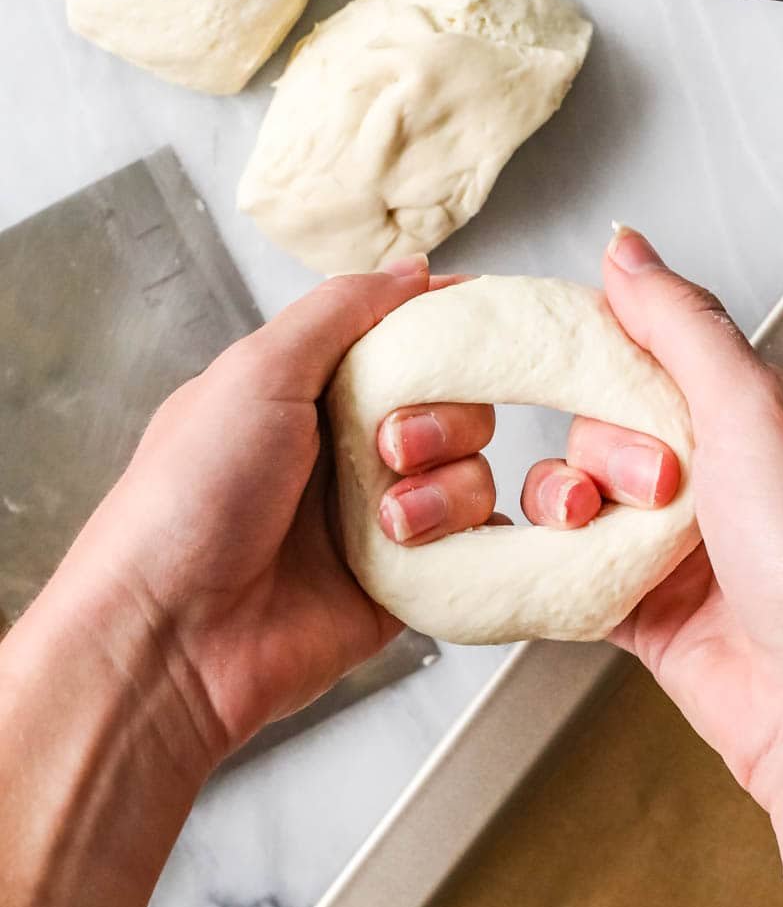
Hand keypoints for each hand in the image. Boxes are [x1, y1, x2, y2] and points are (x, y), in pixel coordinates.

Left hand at [57, 256, 681, 776]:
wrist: (173, 637)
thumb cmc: (187, 504)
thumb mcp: (255, 374)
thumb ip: (340, 312)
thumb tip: (412, 269)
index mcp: (309, 389)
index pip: (406, 339)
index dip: (448, 329)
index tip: (484, 323)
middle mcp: (349, 449)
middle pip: (458, 404)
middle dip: (440, 419)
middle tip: (387, 446)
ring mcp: (380, 517)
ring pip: (473, 473)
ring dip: (443, 490)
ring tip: (387, 522)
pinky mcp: (405, 582)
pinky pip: (476, 545)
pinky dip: (464, 539)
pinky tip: (418, 547)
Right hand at [597, 227, 782, 811]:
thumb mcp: (755, 411)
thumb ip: (683, 325)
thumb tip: (627, 247)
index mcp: (754, 414)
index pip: (651, 350)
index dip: (599, 350)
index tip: (547, 350)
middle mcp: (716, 473)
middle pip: (603, 421)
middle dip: (606, 448)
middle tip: (654, 484)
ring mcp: (676, 543)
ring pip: (575, 493)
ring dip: (572, 506)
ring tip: (605, 533)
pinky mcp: (642, 609)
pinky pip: (565, 566)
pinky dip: (549, 561)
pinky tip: (553, 559)